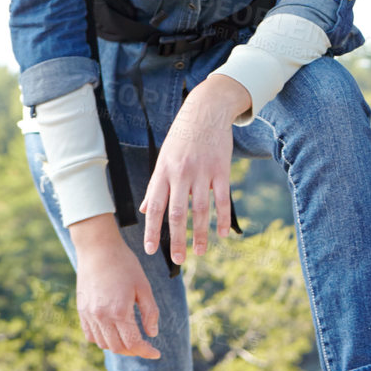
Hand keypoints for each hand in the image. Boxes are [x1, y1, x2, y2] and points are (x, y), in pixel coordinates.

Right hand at [68, 215, 160, 358]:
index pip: (133, 343)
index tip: (156, 354)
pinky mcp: (81, 311)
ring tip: (132, 340)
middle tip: (146, 346)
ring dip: (118, 346)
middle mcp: (101, 317)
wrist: (98, 250)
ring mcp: (89, 315)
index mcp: (119, 311)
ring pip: (103, 344)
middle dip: (134, 350)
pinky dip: (103, 339)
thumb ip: (150, 312)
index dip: (146, 351)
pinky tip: (114, 333)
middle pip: (118, 347)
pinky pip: (91, 335)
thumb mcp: (144, 287)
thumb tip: (153, 334)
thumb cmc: (125, 265)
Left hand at [142, 74, 249, 263]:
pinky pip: (222, 198)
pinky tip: (222, 234)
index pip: (156, 207)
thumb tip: (147, 210)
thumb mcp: (163, 158)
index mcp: (163, 172)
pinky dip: (222, 218)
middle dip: (177, 239)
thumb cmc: (182, 137)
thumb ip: (156, 186)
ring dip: (201, 233)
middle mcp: (181, 174)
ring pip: (201, 209)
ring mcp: (202, 172)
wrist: (206, 111)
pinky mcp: (222, 170)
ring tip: (200, 252)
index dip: (153, 230)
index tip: (151, 250)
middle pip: (178, 213)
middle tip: (178, 259)